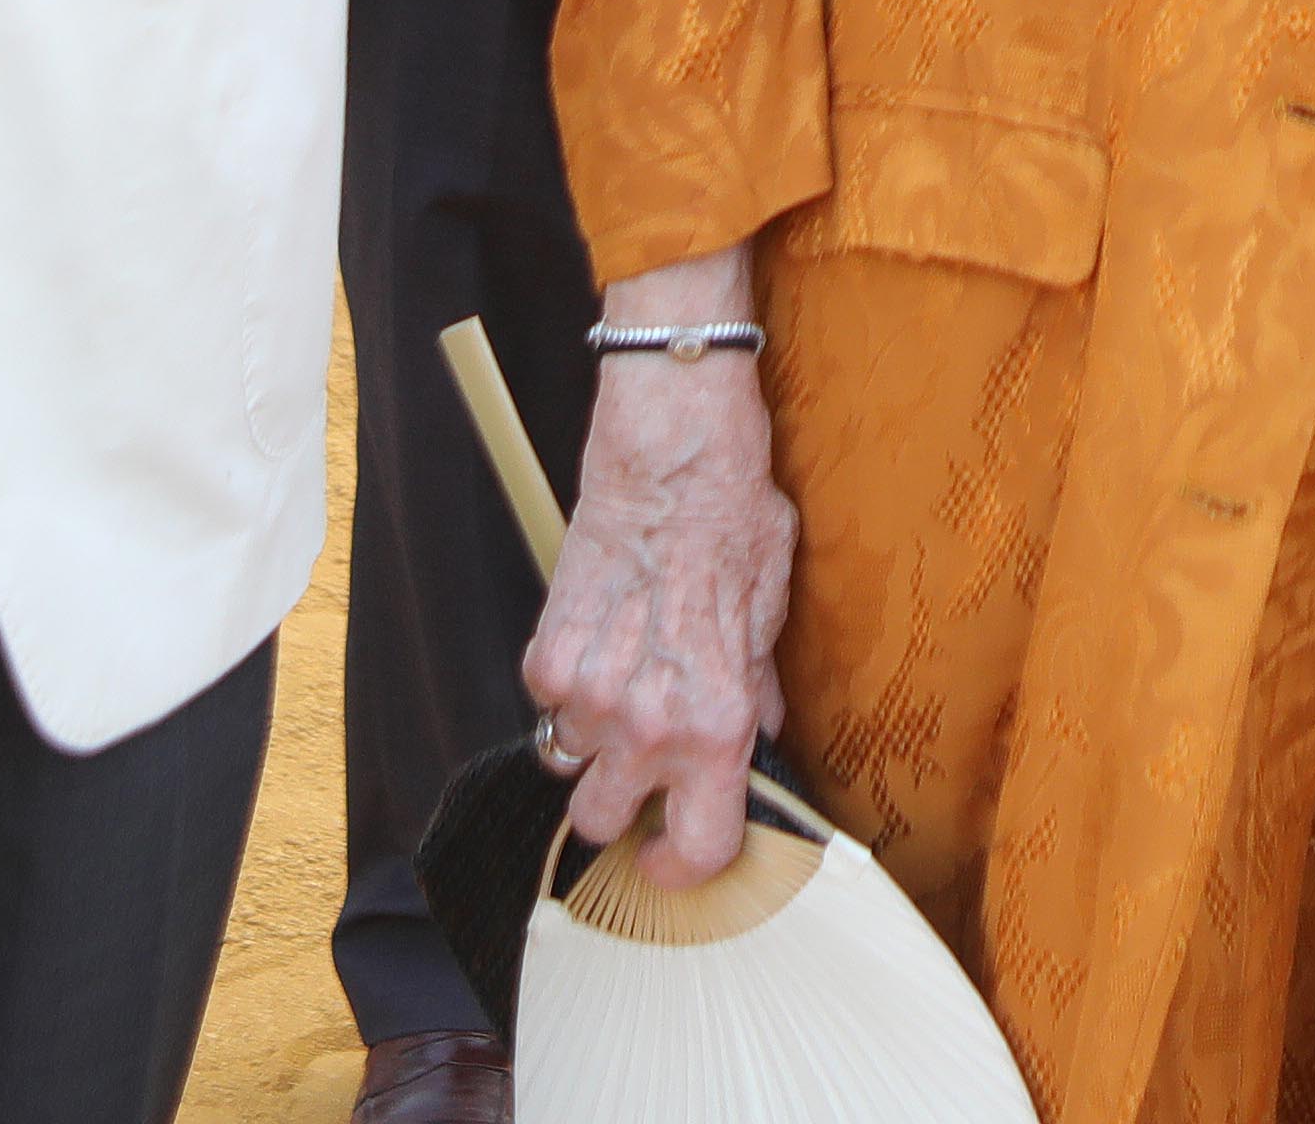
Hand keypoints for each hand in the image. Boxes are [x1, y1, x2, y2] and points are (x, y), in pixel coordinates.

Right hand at [516, 288, 793, 884]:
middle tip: (642, 761)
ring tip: (621, 686)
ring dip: (589, 743)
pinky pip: (548, 705)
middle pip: (601, 823)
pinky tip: (597, 641)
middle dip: (619, 801)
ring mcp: (589, 693)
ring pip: (567, 765)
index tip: (672, 857)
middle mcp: (649, 724)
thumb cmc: (732, 516)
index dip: (682, 865)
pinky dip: (564, 689)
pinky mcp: (546, 655)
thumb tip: (758, 736)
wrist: (671, 449)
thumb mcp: (769, 608)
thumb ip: (756, 688)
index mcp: (717, 723)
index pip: (696, 846)